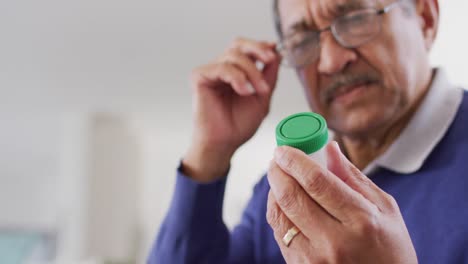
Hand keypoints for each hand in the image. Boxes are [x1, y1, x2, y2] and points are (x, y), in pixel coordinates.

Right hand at [183, 38, 280, 181]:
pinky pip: (221, 67)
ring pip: (233, 55)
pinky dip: (237, 77)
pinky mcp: (199, 77)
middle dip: (257, 50)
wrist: (225, 143)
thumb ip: (269, 74)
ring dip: (251, 71)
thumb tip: (276, 51)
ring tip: (258, 91)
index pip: (246, 48)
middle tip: (269, 60)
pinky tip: (243, 91)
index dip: (261, 47)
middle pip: (238, 44)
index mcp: (235, 71)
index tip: (274, 54)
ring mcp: (210, 72)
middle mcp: (221, 68)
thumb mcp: (262, 96)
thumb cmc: (239, 124)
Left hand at [266, 142, 416, 262]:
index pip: (317, 181)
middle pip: (291, 196)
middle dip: (278, 171)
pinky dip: (276, 211)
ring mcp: (314, 259)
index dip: (295, 160)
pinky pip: (279, 233)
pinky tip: (283, 201)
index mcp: (361, 220)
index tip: (285, 149)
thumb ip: (353, 177)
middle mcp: (335, 241)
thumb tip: (329, 148)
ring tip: (279, 177)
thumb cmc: (390, 251)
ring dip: (273, 190)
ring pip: (279, 215)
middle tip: (277, 159)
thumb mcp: (385, 210)